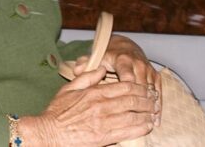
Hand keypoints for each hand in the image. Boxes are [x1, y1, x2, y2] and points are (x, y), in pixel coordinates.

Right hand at [18, 67, 156, 146]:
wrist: (49, 132)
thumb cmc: (57, 112)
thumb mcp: (68, 89)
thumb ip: (86, 77)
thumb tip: (101, 68)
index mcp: (94, 93)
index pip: (124, 87)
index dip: (139, 87)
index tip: (146, 89)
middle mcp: (102, 106)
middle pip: (133, 100)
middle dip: (147, 100)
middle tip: (154, 101)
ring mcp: (104, 122)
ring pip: (134, 115)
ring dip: (147, 114)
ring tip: (154, 113)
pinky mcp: (105, 137)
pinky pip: (129, 131)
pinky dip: (141, 128)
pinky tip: (147, 126)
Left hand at [73, 35, 161, 123]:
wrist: (123, 47)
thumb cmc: (106, 56)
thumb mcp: (94, 57)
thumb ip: (85, 64)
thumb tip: (77, 69)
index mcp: (123, 60)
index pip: (127, 78)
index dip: (127, 92)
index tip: (123, 106)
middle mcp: (138, 64)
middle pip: (142, 86)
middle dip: (141, 103)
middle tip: (138, 120)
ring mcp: (148, 70)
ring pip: (152, 90)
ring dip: (151, 107)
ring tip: (149, 123)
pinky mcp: (155, 75)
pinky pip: (159, 91)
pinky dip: (158, 105)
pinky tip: (156, 119)